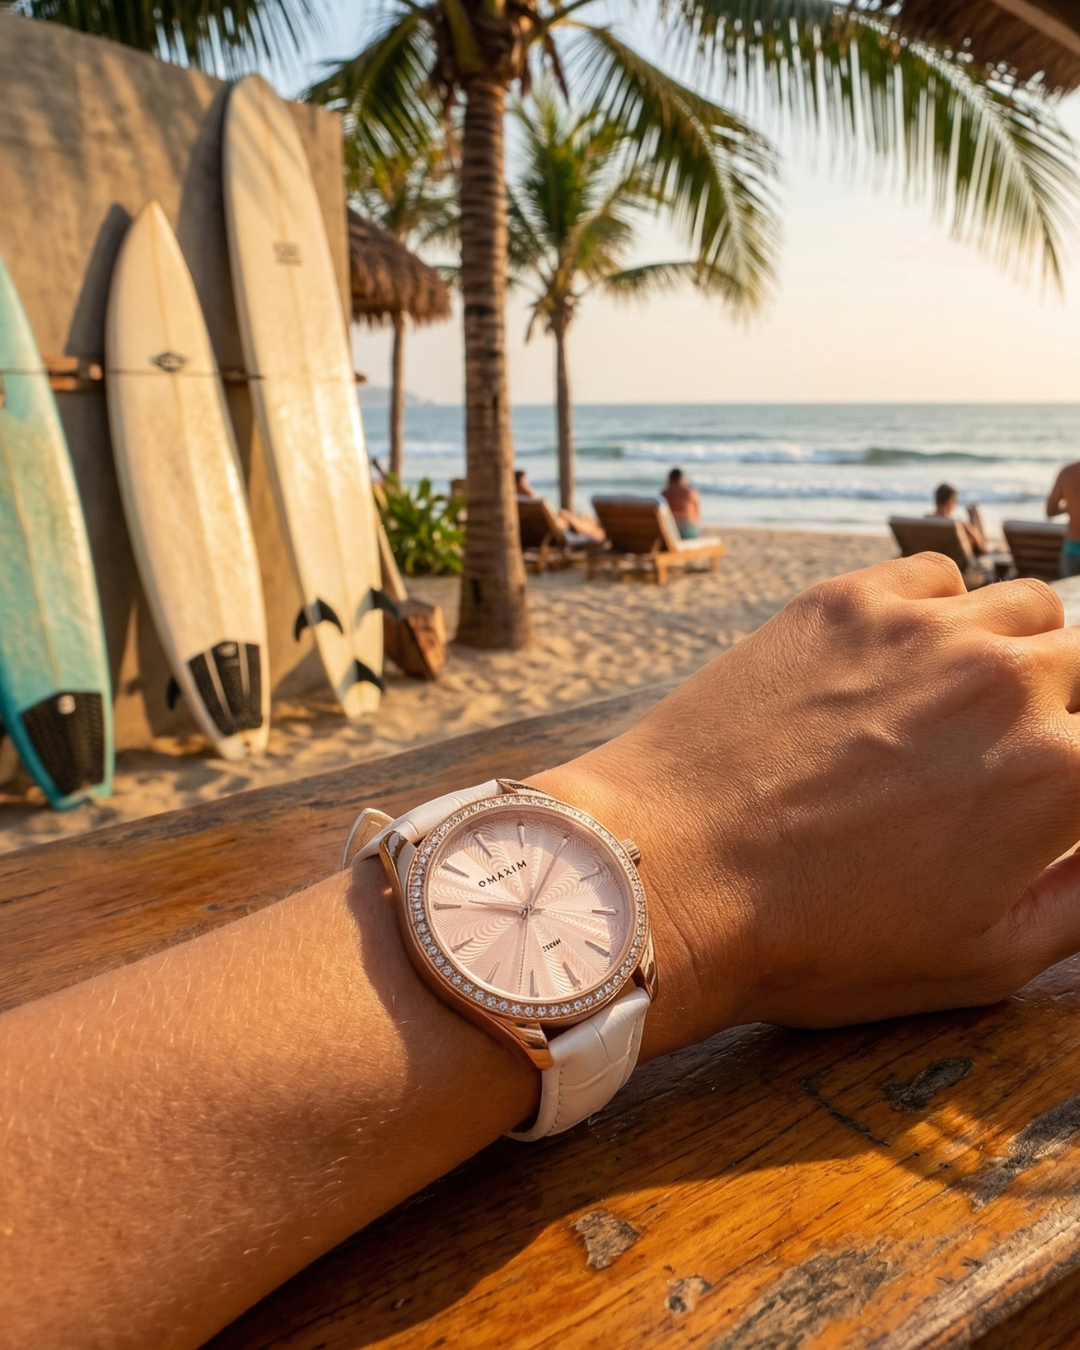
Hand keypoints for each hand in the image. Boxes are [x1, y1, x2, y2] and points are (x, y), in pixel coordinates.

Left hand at [533, 555, 1079, 1057]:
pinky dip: (942, 611)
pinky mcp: (845, 599)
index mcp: (1059, 775)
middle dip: (1069, 711)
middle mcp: (1006, 680)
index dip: (1076, 778)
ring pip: (1026, 607)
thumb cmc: (816, 937)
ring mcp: (923, 628)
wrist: (672, 872)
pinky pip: (936, 577)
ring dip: (1020, 652)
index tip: (1051, 796)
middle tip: (1011, 758)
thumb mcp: (980, 961)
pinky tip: (905, 660)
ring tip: (967, 704)